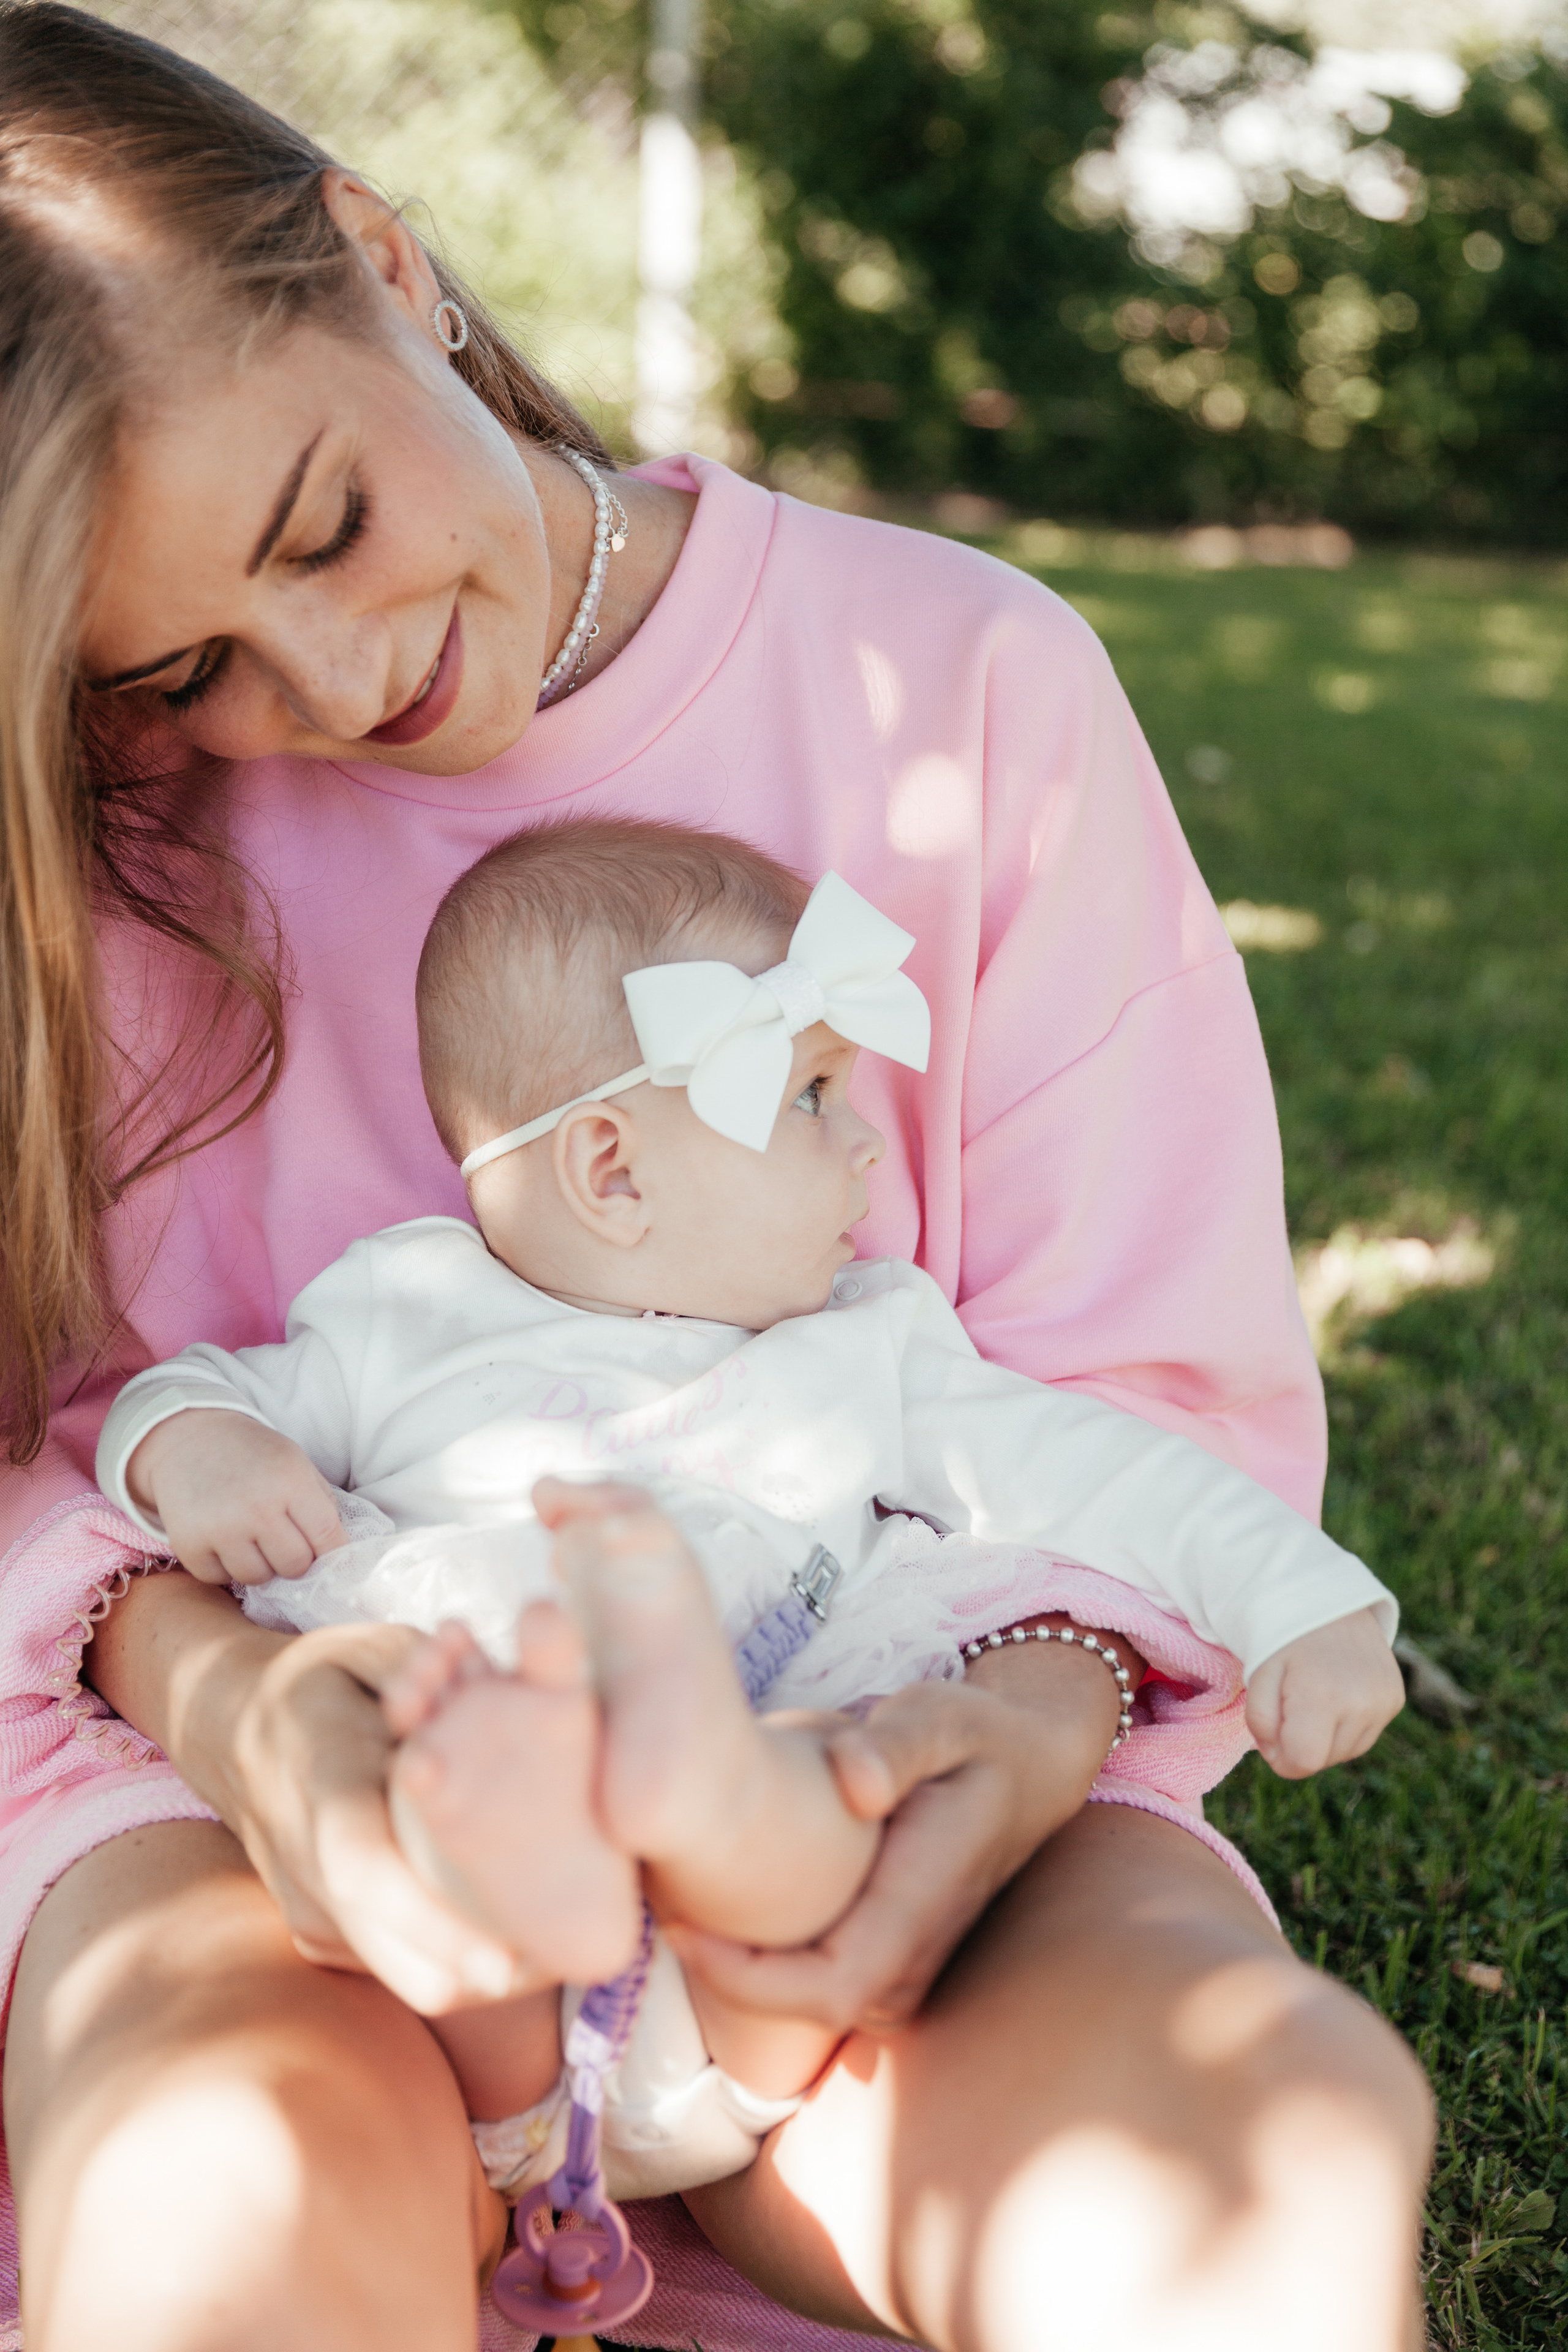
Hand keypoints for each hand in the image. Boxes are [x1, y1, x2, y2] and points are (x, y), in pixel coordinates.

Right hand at [88, 1571, 537, 2014]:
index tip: (505, 1964)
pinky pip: (397, 1965)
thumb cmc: (317, 1682)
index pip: (366, 1871)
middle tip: (577, 1952)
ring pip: (406, 1974)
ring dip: (481, 1969)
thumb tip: (473, 1669)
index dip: (434, 1926)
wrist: (231, 1729)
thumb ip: (419, 1666)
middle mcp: (305, 1869)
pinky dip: (454, 1954)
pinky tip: (505, 1917)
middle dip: (489, 1970)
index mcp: (319, 1788)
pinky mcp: (320, 1936)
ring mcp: (309, 1913)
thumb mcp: (364, 1649)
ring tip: (558, 1938)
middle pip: (396, 1955)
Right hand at [127, 1408, 346, 1584]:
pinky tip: (222, 1540)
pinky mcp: (189, 1545)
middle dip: (294, 1558)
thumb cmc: (252, 1453)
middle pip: (295, 1566)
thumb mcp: (296, 1463)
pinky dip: (224, 1566)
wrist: (188, 1437)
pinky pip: (219, 1578)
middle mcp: (257, 1507)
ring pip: (258, 1578)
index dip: (334, 1554)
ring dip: (260, 1565)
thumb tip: (340, 1554)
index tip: (331, 1559)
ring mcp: (220, 1528)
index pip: (328, 1537)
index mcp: (290, 1481)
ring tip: (251, 1538)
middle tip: (282, 1540)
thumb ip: (321, 1504)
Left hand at [665, 1631, 1132, 2035]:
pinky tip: (724, 1908)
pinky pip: (821, 1983)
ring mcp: (909, 1964)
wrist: (1030, 1764)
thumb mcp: (941, 1715)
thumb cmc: (977, 1735)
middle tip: (660, 1904)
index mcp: (922, 1903)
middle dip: (726, 1976)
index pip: (828, 1987)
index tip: (682, 1926)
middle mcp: (916, 1954)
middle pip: (807, 2011)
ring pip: (810, 2004)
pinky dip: (767, 1960)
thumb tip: (852, 1783)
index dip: (747, 1978)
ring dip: (742, 1971)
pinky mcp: (893, 1954)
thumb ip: (898, 1742)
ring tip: (680, 1904)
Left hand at [1246, 1607, 1403, 1777]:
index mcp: (1322, 1696)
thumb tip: (1280, 1757)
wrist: (1325, 1596)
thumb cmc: (1282, 1636)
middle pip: (1323, 1760)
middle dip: (1300, 1743)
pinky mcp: (1395, 1699)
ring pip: (1346, 1752)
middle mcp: (1361, 1702)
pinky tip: (1335, 1693)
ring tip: (1314, 1695)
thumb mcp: (1257, 1676)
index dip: (1280, 1757)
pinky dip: (1345, 1725)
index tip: (1271, 1730)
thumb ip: (1261, 1724)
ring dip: (1324, 1737)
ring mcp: (1384, 1701)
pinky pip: (1365, 1735)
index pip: (1302, 1761)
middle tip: (1291, 1701)